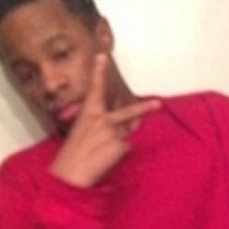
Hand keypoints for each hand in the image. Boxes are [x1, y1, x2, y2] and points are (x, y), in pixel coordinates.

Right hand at [50, 54, 159, 187]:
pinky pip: (124, 148)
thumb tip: (120, 125)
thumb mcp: (80, 132)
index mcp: (88, 113)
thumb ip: (98, 125)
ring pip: (126, 133)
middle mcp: (102, 120)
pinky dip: (118, 154)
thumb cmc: (72, 154)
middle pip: (127, 112)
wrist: (70, 172)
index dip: (99, 72)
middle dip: (144, 108)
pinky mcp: (119, 146)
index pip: (95, 89)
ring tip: (155, 108)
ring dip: (127, 135)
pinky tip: (106, 159)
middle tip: (158, 103)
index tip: (102, 56)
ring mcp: (112, 132)